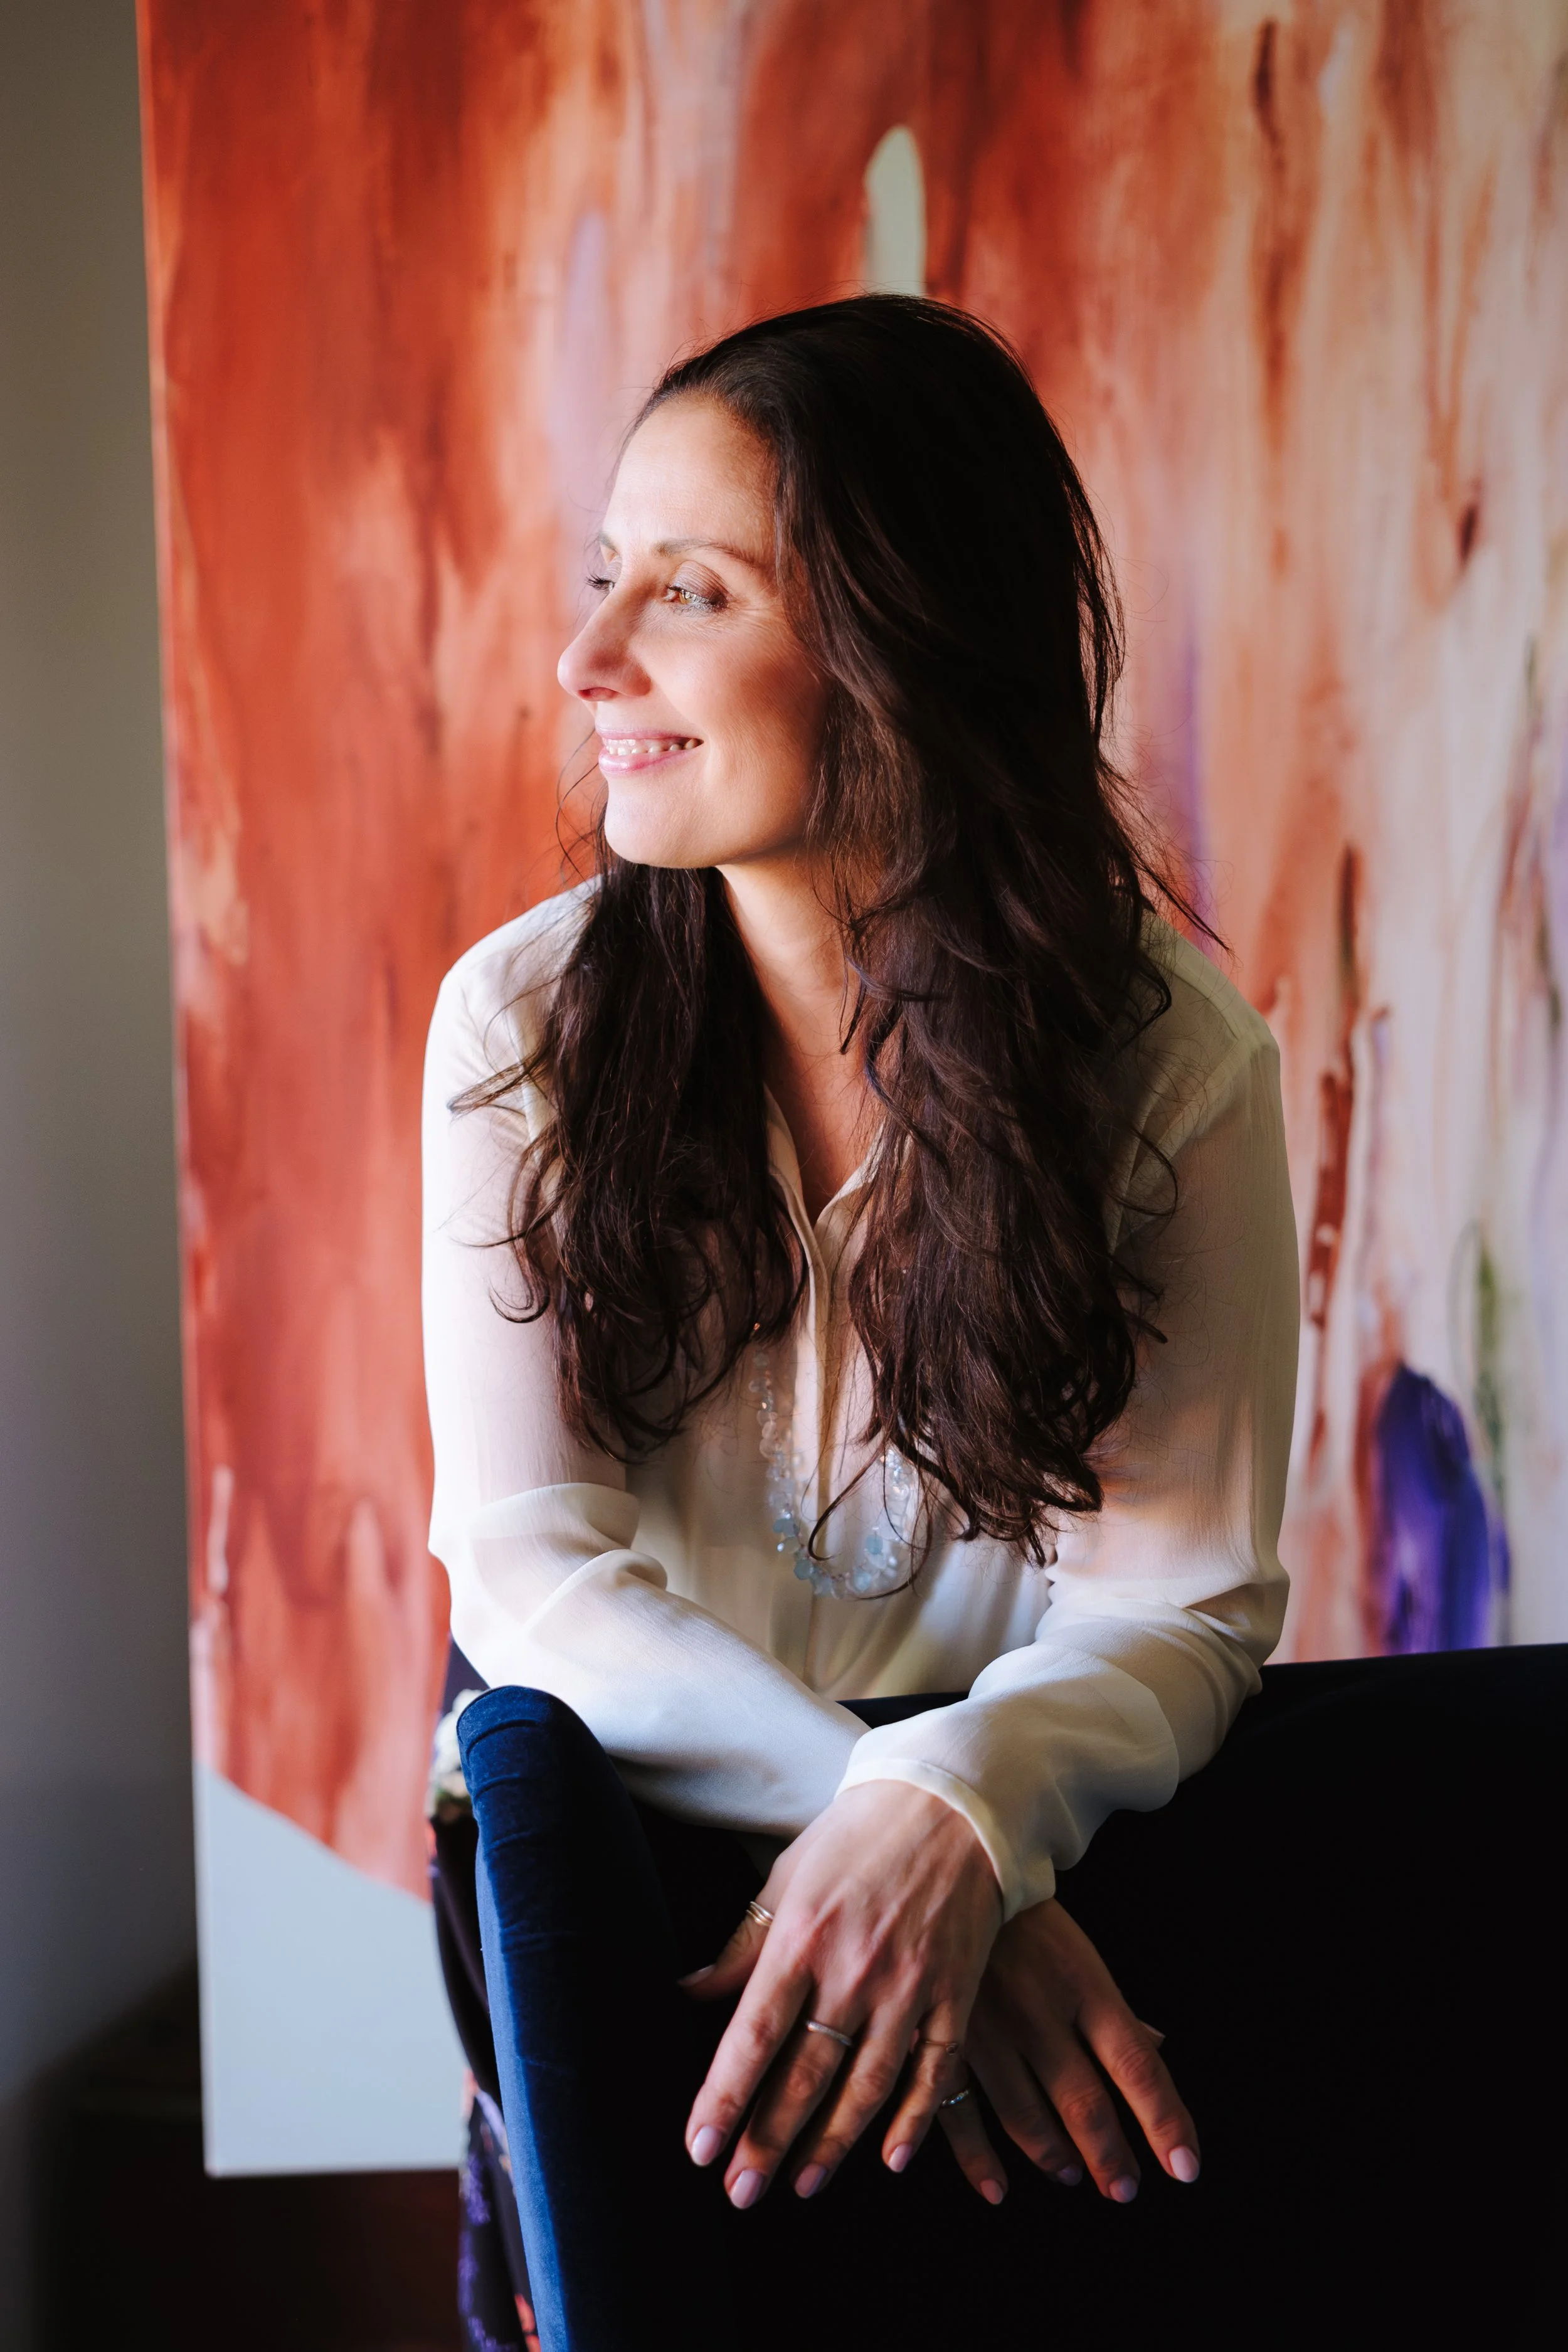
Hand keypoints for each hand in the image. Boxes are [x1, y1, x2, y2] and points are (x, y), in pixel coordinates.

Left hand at [681, 1781, 1002, 2207]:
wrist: (952, 1802)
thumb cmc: (858, 1835)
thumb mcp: (787, 1875)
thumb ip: (743, 1944)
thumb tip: (688, 1992)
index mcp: (801, 1936)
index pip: (754, 2035)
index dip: (725, 2097)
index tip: (700, 2148)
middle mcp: (853, 1969)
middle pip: (805, 2075)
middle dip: (768, 2141)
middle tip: (741, 2192)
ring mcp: (910, 1986)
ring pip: (867, 2086)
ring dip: (832, 2143)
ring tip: (802, 2184)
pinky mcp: (955, 1994)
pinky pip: (935, 2072)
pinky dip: (916, 2120)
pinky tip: (892, 2159)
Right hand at [942, 1896, 1200, 2204]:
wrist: (955, 1877)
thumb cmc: (1030, 1924)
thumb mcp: (1083, 1956)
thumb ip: (1118, 2011)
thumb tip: (1159, 2049)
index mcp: (1083, 1986)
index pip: (1137, 2066)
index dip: (1164, 2121)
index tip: (1184, 2167)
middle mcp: (1039, 2013)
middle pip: (1085, 2102)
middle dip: (1111, 2157)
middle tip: (1125, 2188)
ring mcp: (988, 2029)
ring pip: (1028, 2117)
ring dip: (1056, 2157)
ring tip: (1072, 2173)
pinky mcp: (943, 2039)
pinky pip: (960, 2114)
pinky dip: (979, 2160)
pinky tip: (998, 2188)